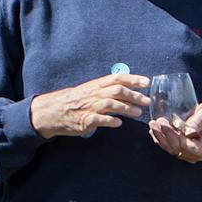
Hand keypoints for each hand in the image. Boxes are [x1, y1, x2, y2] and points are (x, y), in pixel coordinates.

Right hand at [30, 74, 149, 137]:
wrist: (53, 111)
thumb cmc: (76, 101)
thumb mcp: (91, 90)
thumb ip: (107, 90)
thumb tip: (129, 90)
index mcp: (97, 85)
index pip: (117, 78)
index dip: (133, 79)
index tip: (147, 82)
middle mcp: (94, 94)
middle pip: (117, 91)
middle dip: (134, 95)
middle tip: (147, 101)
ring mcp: (89, 107)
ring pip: (110, 104)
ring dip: (126, 108)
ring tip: (138, 113)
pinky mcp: (84, 120)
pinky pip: (98, 119)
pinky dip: (110, 121)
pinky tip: (118, 123)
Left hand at [149, 102, 201, 162]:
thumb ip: (200, 120)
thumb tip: (187, 129)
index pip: (188, 147)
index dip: (175, 137)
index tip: (165, 124)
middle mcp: (196, 154)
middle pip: (176, 149)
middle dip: (164, 135)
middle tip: (156, 122)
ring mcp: (188, 154)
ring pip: (170, 149)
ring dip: (159, 137)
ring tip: (152, 124)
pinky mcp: (181, 151)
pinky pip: (168, 147)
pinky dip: (160, 139)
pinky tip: (154, 130)